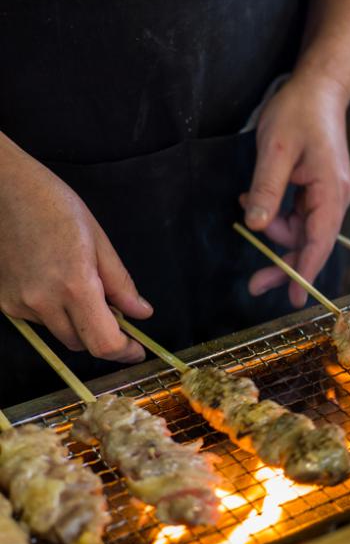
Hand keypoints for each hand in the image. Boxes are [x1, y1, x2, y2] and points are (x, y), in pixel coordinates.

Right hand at [0, 138, 151, 361]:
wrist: (3, 191)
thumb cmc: (55, 206)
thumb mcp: (100, 241)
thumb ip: (121, 284)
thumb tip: (141, 313)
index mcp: (75, 285)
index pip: (104, 343)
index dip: (125, 352)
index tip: (137, 350)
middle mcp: (43, 302)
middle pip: (83, 344)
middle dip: (105, 336)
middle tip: (117, 314)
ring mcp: (19, 304)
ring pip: (61, 334)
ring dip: (79, 323)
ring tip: (82, 287)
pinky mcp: (4, 302)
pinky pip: (39, 322)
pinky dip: (55, 312)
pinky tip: (54, 282)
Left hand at [241, 71, 349, 306]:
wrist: (317, 87)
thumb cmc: (298, 113)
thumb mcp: (276, 149)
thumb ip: (268, 189)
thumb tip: (259, 227)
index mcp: (331, 191)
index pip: (319, 241)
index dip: (305, 271)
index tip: (295, 298)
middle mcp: (334, 198)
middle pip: (311, 243)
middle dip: (284, 263)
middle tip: (254, 285)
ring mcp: (327, 194)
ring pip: (301, 230)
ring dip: (274, 230)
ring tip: (247, 204)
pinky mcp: (317, 189)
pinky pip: (297, 215)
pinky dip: (276, 214)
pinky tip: (255, 199)